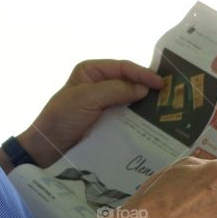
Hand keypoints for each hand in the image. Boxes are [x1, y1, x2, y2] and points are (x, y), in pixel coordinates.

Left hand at [16, 59, 163, 167]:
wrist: (46, 150)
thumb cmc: (61, 118)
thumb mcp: (86, 99)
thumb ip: (115, 90)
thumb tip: (144, 89)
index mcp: (91, 71)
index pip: (123, 67)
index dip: (142, 74)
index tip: (160, 84)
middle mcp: (100, 85)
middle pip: (130, 82)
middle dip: (148, 88)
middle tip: (171, 95)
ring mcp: (104, 105)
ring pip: (131, 101)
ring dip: (146, 105)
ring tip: (167, 110)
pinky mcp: (107, 123)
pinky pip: (127, 117)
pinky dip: (140, 119)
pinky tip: (153, 124)